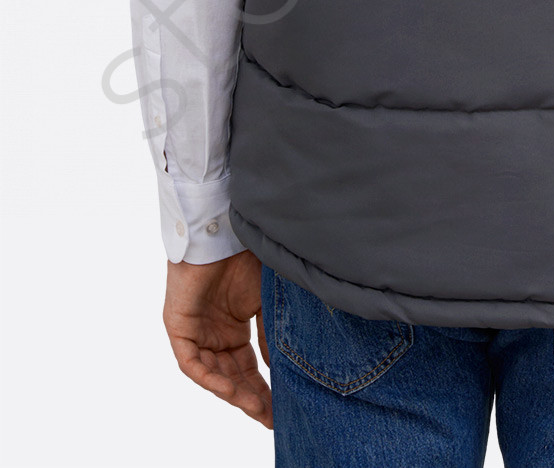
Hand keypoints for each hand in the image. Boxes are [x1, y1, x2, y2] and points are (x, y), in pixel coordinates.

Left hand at [163, 250, 272, 428]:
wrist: (223, 229)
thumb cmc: (246, 256)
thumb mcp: (264, 301)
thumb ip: (269, 335)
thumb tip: (280, 369)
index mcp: (234, 326)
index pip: (248, 367)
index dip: (264, 388)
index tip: (282, 408)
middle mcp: (213, 333)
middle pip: (232, 376)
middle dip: (251, 398)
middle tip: (271, 417)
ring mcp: (195, 331)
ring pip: (213, 374)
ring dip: (234, 393)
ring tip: (257, 409)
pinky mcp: (178, 327)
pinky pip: (191, 364)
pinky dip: (210, 378)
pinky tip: (229, 390)